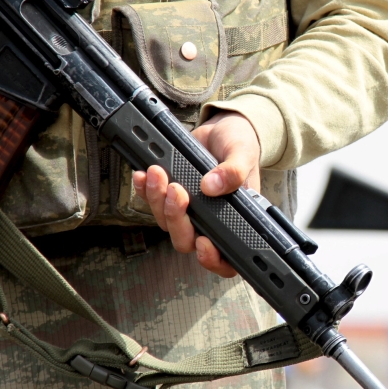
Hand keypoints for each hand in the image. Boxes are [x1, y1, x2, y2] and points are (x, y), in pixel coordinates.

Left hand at [132, 110, 261, 277]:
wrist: (223, 129)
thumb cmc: (240, 146)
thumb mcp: (244, 154)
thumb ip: (233, 172)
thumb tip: (211, 187)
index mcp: (234, 220)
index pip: (226, 258)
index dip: (213, 259)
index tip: (204, 242)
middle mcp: (209, 222)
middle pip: (186, 241)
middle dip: (177, 220)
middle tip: (177, 191)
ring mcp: (188, 211)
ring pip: (166, 223)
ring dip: (157, 201)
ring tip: (157, 173)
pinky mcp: (169, 196)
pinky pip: (152, 202)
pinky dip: (144, 191)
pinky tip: (143, 175)